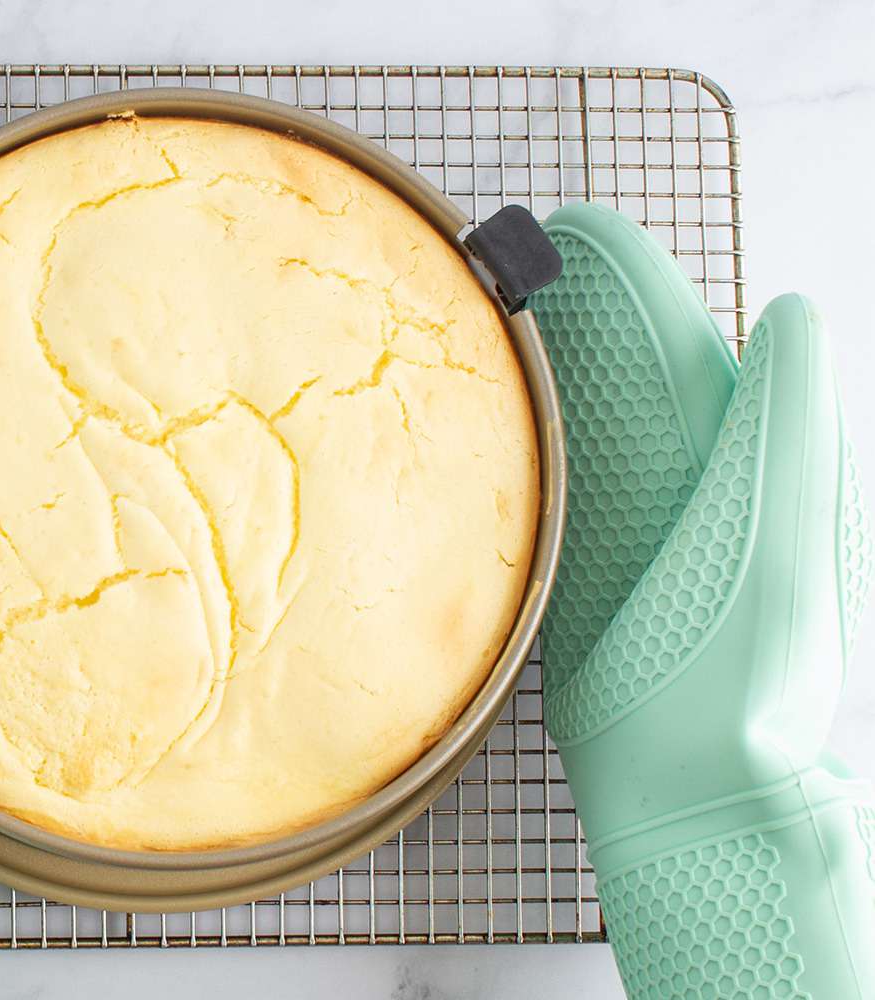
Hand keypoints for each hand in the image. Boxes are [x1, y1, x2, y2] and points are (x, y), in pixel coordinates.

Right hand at [532, 203, 874, 998]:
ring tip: (482, 321)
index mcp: (764, 465)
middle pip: (637, 377)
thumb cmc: (748, 683)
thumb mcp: (781, 542)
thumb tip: (792, 311)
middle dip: (576, 313)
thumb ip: (788, 430)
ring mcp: (648, 530)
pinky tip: (487, 424)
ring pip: (595, 428)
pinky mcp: (598, 573)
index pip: (694, 344)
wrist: (691, 798)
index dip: (634, 282)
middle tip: (504, 260)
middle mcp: (709, 488)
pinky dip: (527, 447)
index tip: (567, 229)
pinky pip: (561, 489)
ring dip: (543, 373)